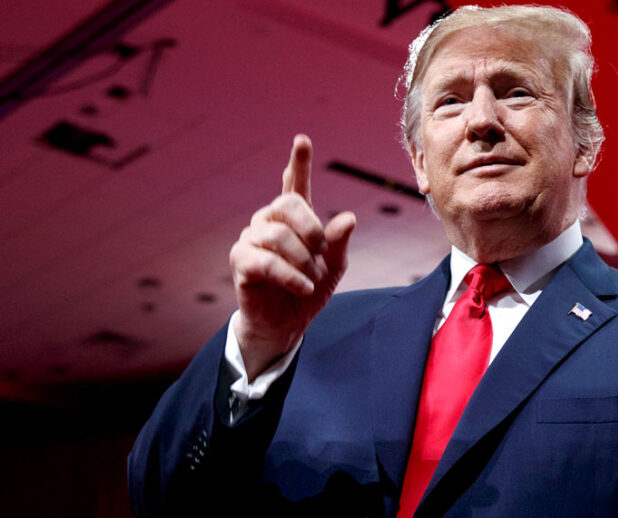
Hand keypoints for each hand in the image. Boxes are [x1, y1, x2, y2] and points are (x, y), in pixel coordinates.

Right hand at [229, 134, 355, 380]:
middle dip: (311, 228)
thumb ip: (339, 243)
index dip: (299, 163)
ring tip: (310, 280)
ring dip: (302, 261)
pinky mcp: (241, 262)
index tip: (302, 140)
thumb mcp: (333, 267)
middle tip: (321, 252)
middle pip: (287, 204)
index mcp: (293, 220)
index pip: (294, 185)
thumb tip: (350, 218)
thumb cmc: (308, 290)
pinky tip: (302, 287)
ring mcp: (251, 240)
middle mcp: (268, 223)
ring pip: (278, 236)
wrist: (286, 325)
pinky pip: (267, 261)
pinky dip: (290, 276)